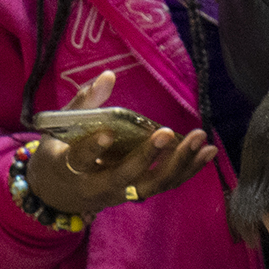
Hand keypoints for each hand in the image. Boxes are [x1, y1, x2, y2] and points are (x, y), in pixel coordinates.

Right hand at [25, 72, 214, 217]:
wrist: (60, 193)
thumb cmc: (60, 151)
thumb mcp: (60, 128)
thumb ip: (84, 103)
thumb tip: (109, 75)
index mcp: (70, 167)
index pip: (81, 159)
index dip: (93, 149)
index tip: (106, 135)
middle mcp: (97, 186)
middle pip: (125, 177)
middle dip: (147, 157)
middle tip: (167, 133)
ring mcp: (121, 193)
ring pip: (152, 184)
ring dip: (179, 164)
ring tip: (201, 141)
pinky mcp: (138, 192)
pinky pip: (165, 184)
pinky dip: (188, 169)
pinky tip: (208, 152)